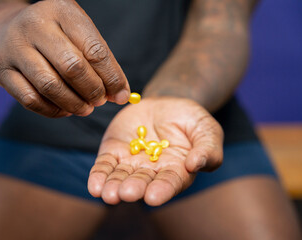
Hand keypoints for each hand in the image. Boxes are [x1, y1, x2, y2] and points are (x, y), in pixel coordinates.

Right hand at [0, 0, 129, 116]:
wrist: (7, 29)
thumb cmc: (54, 34)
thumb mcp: (79, 34)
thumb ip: (100, 61)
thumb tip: (120, 94)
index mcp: (62, 11)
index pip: (94, 50)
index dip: (112, 78)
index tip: (121, 95)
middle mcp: (36, 25)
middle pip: (72, 67)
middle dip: (93, 90)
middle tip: (100, 101)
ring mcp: (15, 47)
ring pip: (50, 86)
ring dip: (74, 104)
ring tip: (86, 108)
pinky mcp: (1, 70)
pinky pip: (31, 100)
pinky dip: (53, 111)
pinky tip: (65, 110)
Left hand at [88, 98, 223, 205]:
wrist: (164, 104)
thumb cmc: (190, 120)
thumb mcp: (206, 129)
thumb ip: (207, 149)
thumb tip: (195, 164)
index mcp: (176, 171)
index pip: (170, 182)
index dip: (162, 190)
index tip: (153, 197)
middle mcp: (152, 172)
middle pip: (142, 182)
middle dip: (134, 188)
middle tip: (127, 193)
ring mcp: (131, 163)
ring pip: (121, 177)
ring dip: (113, 187)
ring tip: (107, 194)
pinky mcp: (114, 152)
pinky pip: (105, 165)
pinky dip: (99, 175)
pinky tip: (94, 186)